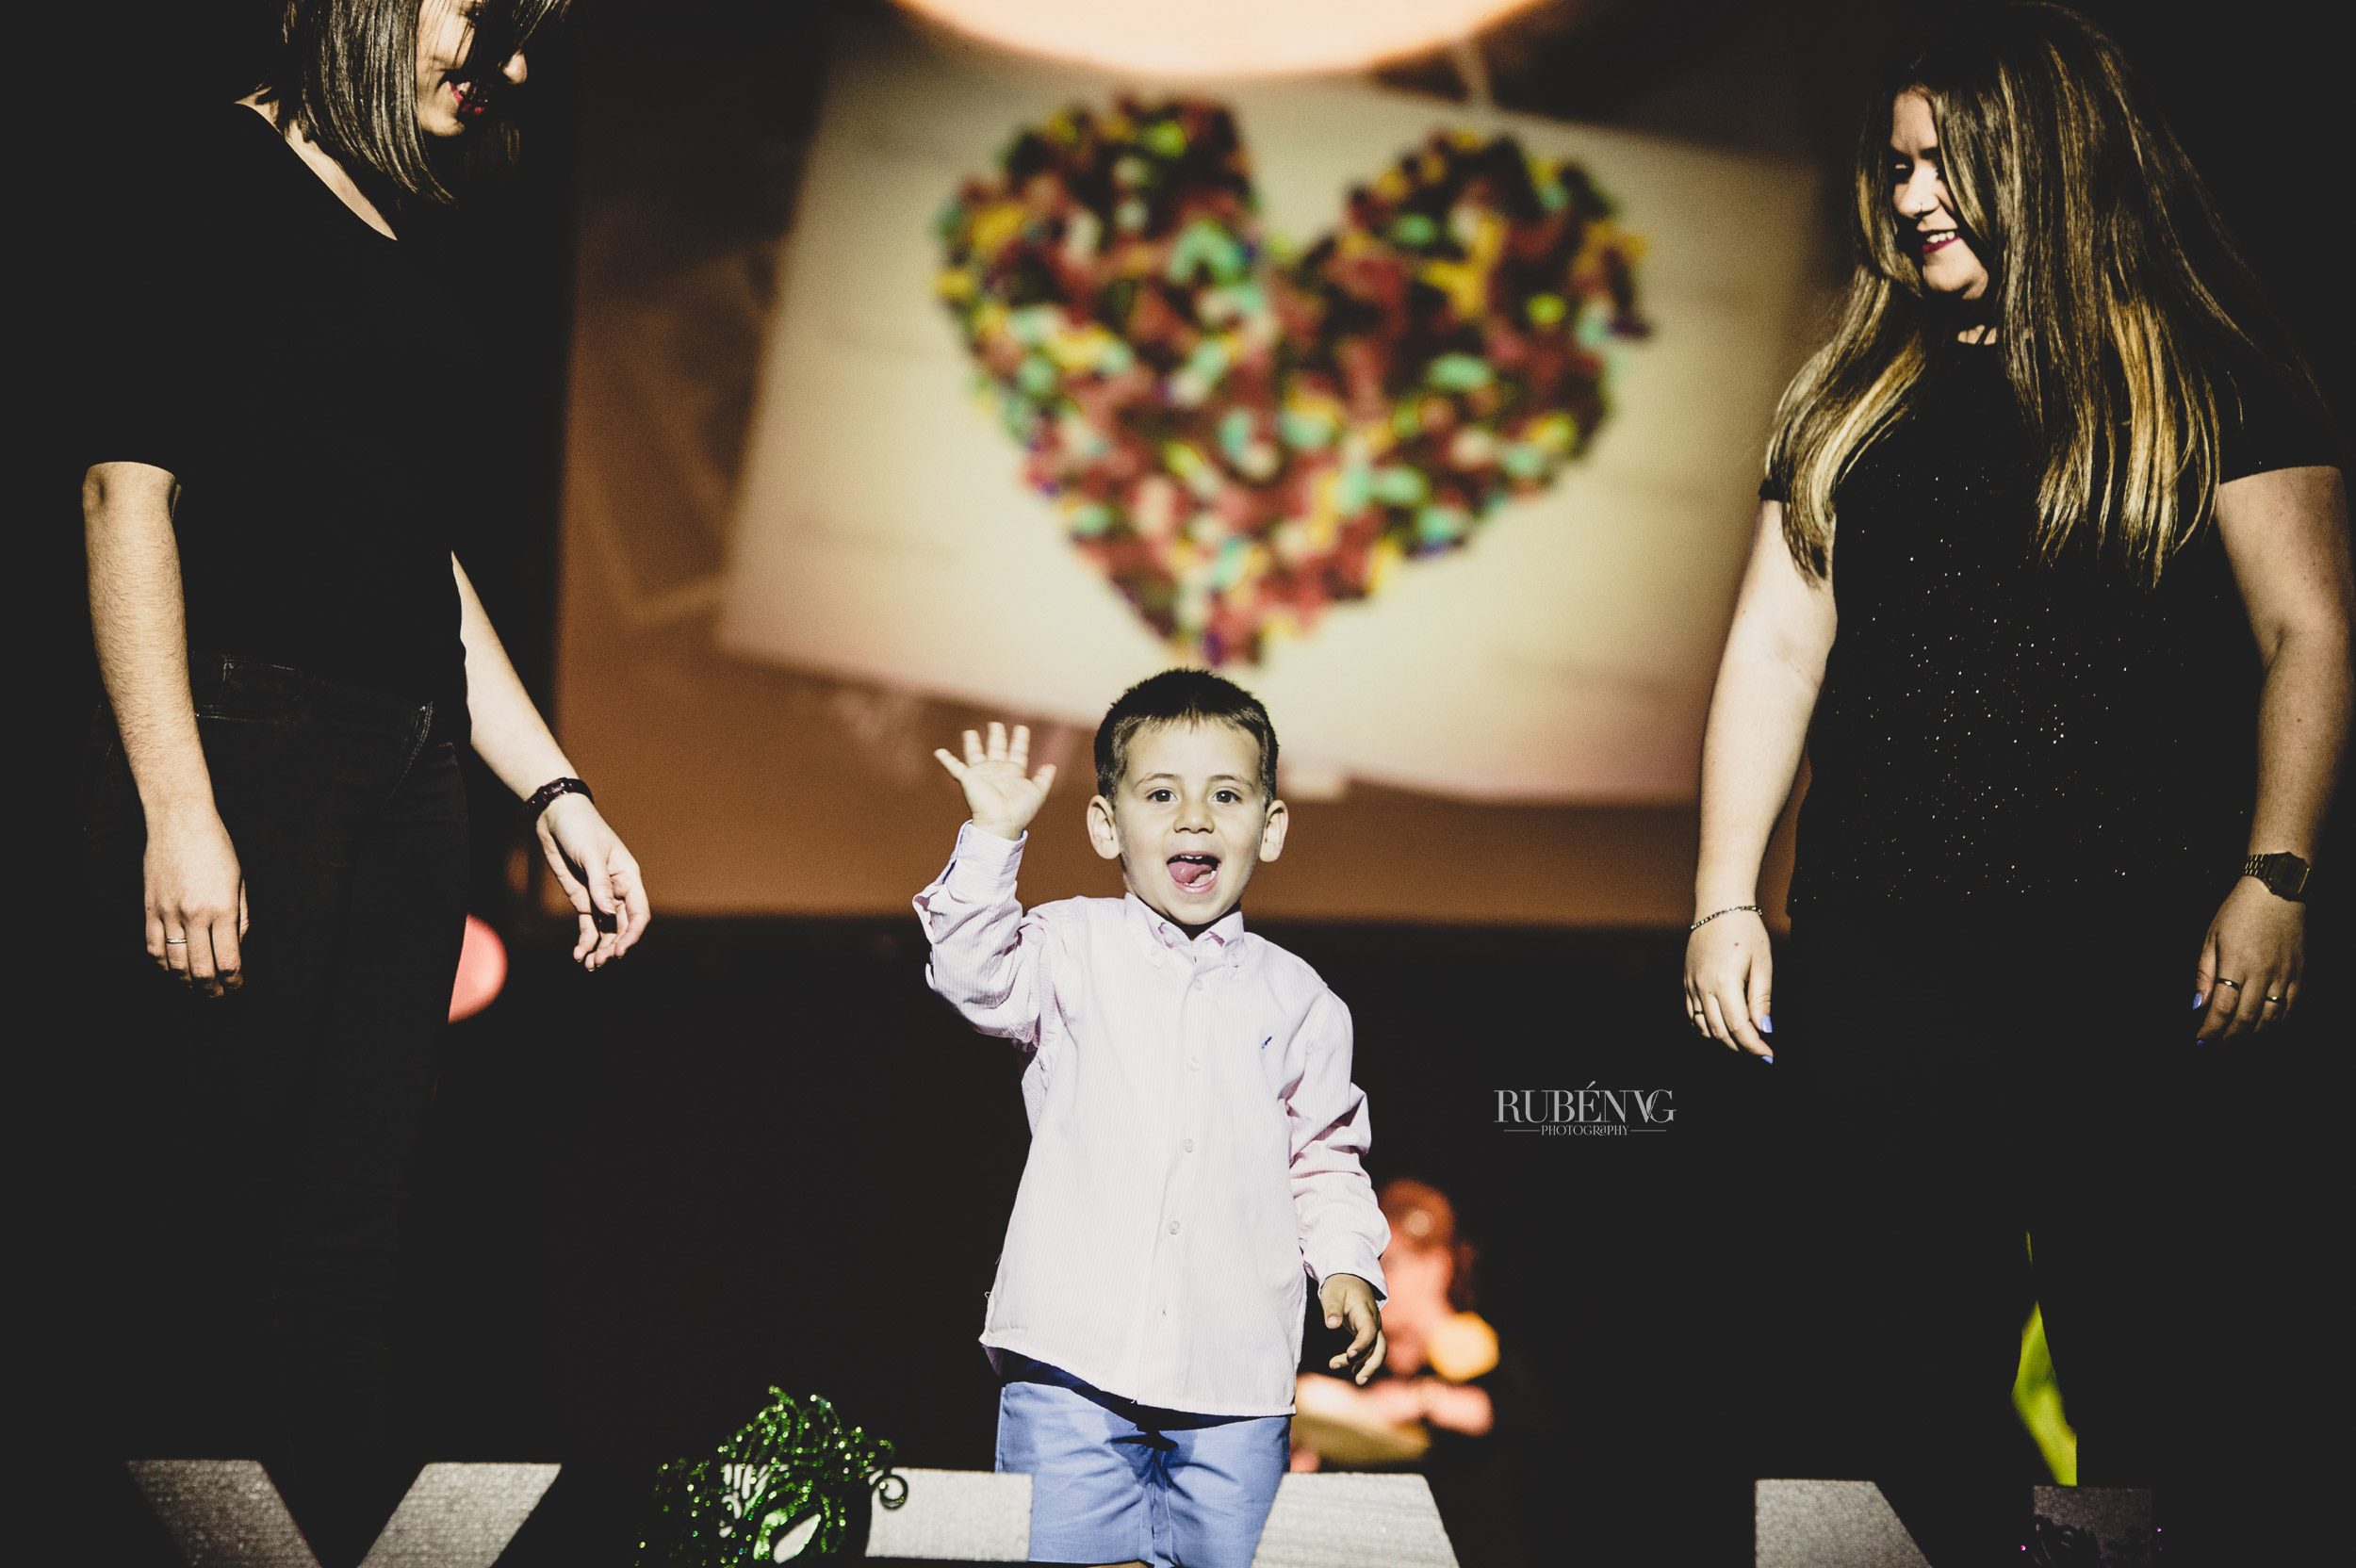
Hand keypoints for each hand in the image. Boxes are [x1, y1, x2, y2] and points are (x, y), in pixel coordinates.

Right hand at [145, 806, 247, 995]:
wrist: (179, 821)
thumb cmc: (217, 847)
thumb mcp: (240, 881)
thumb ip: (241, 917)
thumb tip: (238, 945)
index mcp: (222, 909)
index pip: (228, 960)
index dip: (234, 980)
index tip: (238, 985)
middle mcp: (194, 915)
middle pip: (200, 969)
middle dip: (212, 989)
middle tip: (219, 995)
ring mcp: (168, 913)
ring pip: (174, 963)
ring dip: (187, 982)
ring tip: (198, 988)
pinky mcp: (149, 908)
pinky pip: (152, 946)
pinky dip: (162, 965)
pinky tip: (172, 970)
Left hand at [537, 794, 650, 970]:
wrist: (555, 818)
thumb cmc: (580, 829)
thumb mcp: (591, 855)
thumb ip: (599, 884)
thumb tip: (608, 914)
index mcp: (628, 878)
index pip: (638, 913)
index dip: (632, 934)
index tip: (620, 950)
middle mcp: (617, 891)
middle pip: (623, 927)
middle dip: (614, 946)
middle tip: (600, 961)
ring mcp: (599, 897)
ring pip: (606, 930)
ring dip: (601, 948)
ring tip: (590, 964)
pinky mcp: (582, 900)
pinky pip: (588, 926)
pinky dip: (585, 942)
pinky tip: (579, 955)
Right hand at [933, 721, 1056, 840]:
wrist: (1001, 821)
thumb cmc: (1020, 810)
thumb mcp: (1037, 792)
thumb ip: (1044, 779)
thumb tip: (1051, 765)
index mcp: (1013, 773)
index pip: (1018, 751)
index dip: (1020, 739)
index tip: (1022, 728)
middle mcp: (997, 771)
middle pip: (996, 748)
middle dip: (996, 736)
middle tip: (995, 724)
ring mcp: (982, 773)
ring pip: (975, 753)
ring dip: (972, 743)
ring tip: (969, 732)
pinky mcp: (968, 778)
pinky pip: (954, 767)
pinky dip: (946, 760)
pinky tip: (939, 752)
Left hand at [1320, 1273, 1386, 1385]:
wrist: (1350, 1277)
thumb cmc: (1339, 1285)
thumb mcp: (1331, 1293)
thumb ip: (1331, 1309)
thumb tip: (1331, 1325)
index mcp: (1365, 1311)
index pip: (1369, 1331)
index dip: (1361, 1344)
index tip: (1350, 1355)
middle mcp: (1373, 1322)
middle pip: (1379, 1346)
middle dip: (1371, 1364)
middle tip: (1359, 1379)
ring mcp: (1372, 1328)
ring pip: (1377, 1351)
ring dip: (1368, 1366)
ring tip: (1356, 1380)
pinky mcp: (1368, 1333)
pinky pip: (1370, 1350)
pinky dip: (1364, 1362)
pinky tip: (1352, 1371)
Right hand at [1683, 908, 1773, 1057]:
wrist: (1719, 906)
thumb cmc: (1745, 930)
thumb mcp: (1763, 963)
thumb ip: (1761, 999)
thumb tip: (1763, 1028)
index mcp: (1725, 983)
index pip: (1739, 1027)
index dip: (1754, 1046)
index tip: (1768, 1056)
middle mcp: (1703, 987)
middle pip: (1719, 1031)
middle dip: (1740, 1046)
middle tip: (1759, 1050)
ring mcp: (1691, 985)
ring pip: (1703, 1026)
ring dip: (1723, 1039)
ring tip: (1742, 1039)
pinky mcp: (1686, 981)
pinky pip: (1691, 1013)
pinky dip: (1705, 1027)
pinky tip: (1721, 1026)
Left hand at [2192, 877, 2304, 1041]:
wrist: (2277, 890)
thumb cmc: (2240, 911)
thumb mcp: (2211, 937)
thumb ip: (2204, 973)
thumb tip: (2197, 1004)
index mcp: (2236, 964)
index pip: (2222, 1009)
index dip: (2210, 1030)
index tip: (2200, 1040)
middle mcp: (2263, 973)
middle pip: (2245, 1019)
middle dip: (2227, 1037)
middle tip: (2215, 1045)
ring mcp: (2285, 975)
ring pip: (2270, 1019)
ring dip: (2251, 1034)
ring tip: (2235, 1039)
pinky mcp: (2300, 973)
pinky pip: (2292, 1007)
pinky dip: (2277, 1022)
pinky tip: (2264, 1027)